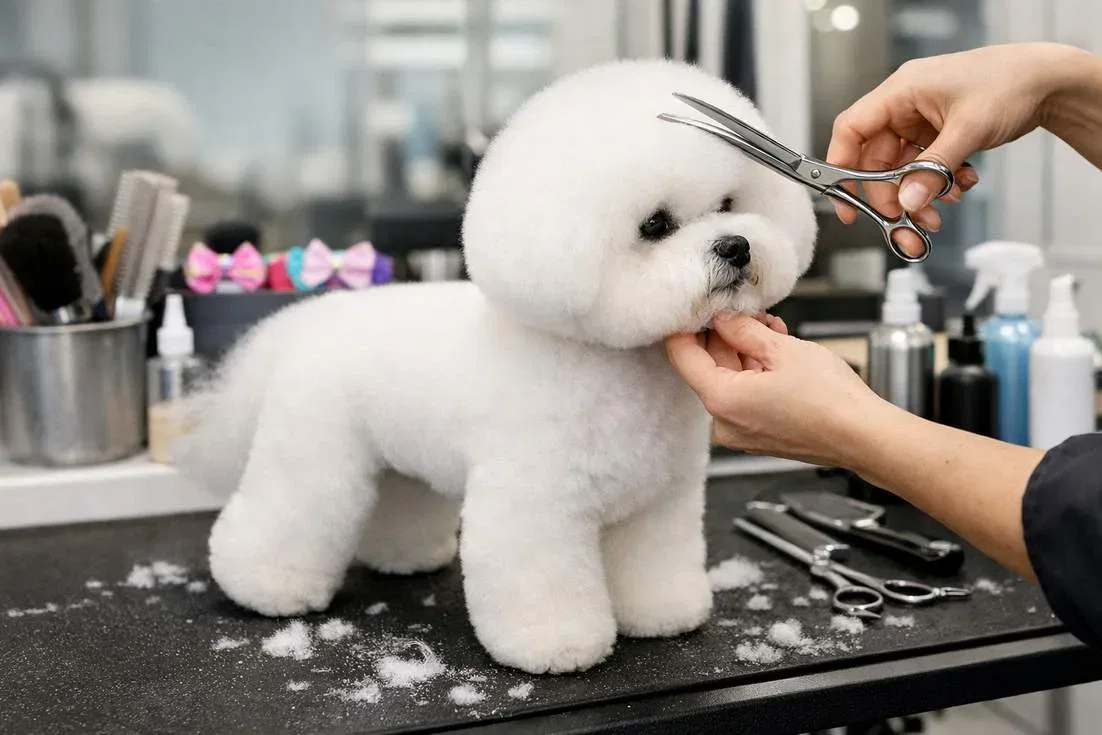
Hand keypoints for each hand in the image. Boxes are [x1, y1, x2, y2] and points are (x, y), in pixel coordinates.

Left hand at [666, 313, 884, 466]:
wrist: (864, 436)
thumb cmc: (831, 400)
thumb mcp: (782, 349)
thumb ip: (744, 330)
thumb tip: (722, 319)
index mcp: (722, 400)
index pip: (683, 357)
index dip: (685, 327)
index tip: (691, 307)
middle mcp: (725, 422)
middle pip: (708, 367)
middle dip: (724, 335)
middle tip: (743, 310)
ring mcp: (742, 431)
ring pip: (730, 379)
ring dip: (744, 350)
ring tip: (768, 326)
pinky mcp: (759, 434)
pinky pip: (746, 395)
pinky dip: (756, 372)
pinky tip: (774, 349)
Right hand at [828, 42, 1079, 257]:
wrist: (1050, 81)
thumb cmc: (1011, 83)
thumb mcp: (967, 130)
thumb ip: (932, 170)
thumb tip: (907, 201)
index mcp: (901, 92)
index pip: (851, 130)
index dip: (841, 168)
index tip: (845, 202)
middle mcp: (905, 106)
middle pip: (876, 159)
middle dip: (892, 194)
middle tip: (906, 218)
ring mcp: (921, 120)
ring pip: (902, 168)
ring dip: (917, 193)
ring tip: (938, 210)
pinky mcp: (938, 133)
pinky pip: (924, 166)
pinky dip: (936, 182)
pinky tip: (959, 186)